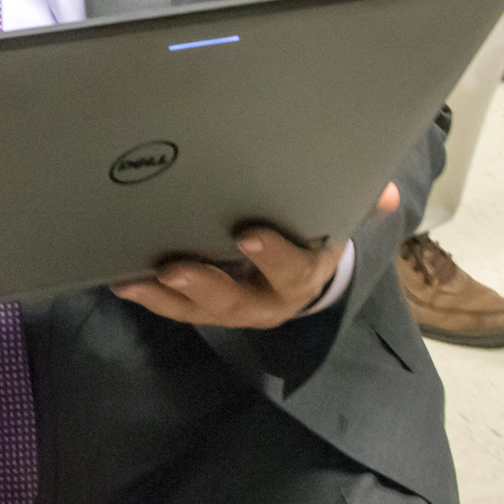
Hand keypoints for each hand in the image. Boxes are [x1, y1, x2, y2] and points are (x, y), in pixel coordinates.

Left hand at [112, 183, 398, 328]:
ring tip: (131, 281)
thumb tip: (384, 193)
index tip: (249, 235)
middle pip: (235, 301)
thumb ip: (358, 201)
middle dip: (205, 287)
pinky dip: (147, 295)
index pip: (292, 270)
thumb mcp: (339, 218)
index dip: (273, 257)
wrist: (302, 271)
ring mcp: (231, 307)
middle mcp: (266, 300)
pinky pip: (174, 307)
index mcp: (303, 276)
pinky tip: (119, 281)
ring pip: (197, 311)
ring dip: (164, 297)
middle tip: (174, 269)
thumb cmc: (314, 232)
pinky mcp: (202, 307)